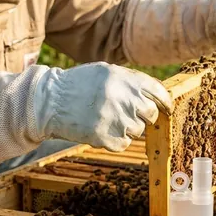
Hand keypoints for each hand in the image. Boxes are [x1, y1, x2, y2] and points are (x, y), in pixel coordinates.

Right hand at [33, 62, 173, 151]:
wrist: (50, 102)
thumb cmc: (78, 85)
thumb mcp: (106, 72)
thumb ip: (131, 82)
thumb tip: (157, 96)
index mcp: (126, 79)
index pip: (158, 93)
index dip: (164, 102)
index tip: (166, 109)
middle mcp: (124, 99)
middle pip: (150, 114)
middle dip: (142, 115)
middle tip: (125, 113)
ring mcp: (116, 120)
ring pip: (138, 130)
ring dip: (126, 127)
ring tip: (106, 118)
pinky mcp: (107, 138)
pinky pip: (124, 143)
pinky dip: (115, 139)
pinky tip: (100, 128)